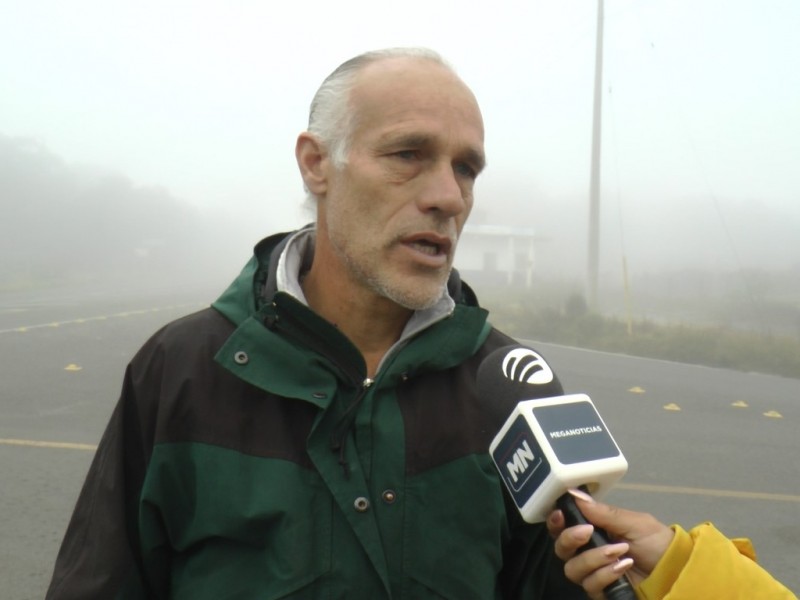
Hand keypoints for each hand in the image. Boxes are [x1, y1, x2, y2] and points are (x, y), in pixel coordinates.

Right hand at [546, 489, 674, 598]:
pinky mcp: (601, 591)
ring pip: (573, 569)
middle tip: (588, 532)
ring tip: (619, 552)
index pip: (562, 527)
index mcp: (592, 530)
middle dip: (570, 539)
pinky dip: (605, 575)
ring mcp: (593, 573)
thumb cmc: (655, 541)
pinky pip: (590, 585)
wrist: (676, 570)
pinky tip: (622, 567)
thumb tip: (574, 493)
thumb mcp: (633, 522)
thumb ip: (603, 512)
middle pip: (561, 549)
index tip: (559, 515)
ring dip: (594, 559)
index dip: (555, 521)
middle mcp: (587, 551)